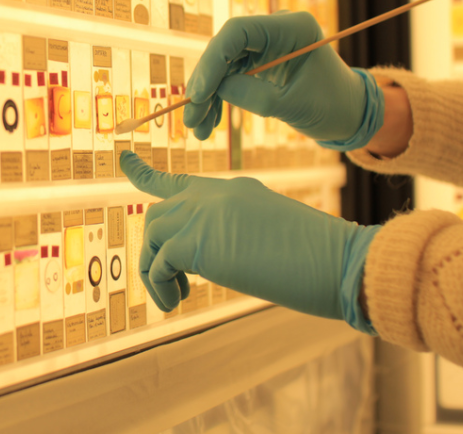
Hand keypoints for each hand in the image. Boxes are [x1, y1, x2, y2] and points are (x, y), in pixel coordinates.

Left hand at [120, 151, 378, 333]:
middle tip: (176, 285)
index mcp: (233, 190)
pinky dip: (160, 286)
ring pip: (153, 236)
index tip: (124, 160)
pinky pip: (158, 264)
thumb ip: (230, 235)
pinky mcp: (196, 243)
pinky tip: (177, 303)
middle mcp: (213, 195)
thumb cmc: (318, 259)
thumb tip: (202, 259)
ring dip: (156, 272)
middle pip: (159, 214)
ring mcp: (203, 214)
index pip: (178, 181)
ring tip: (176, 299)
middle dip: (157, 250)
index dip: (144, 173)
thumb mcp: (267, 235)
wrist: (339, 262)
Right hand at [183, 12, 383, 150]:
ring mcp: (264, 44)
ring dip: (207, 96)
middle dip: (205, 83)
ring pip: (222, 66)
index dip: (213, 61)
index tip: (198, 94)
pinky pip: (228, 76)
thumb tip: (215, 89)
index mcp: (292, 28)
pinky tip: (208, 123)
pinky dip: (217, 99)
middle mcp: (274, 29)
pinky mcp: (257, 61)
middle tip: (190, 116)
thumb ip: (254, 95)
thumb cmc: (332, 106)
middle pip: (224, 49)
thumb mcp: (293, 105)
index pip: (238, 32)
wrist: (348, 113)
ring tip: (198, 128)